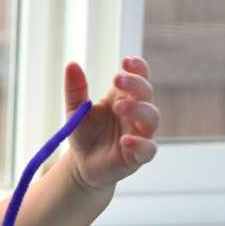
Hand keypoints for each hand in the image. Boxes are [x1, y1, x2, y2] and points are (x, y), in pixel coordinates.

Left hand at [65, 56, 158, 192]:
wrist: (81, 165)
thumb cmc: (84, 134)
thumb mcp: (75, 111)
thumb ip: (75, 90)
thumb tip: (72, 64)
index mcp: (123, 97)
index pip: (138, 77)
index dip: (137, 67)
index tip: (125, 60)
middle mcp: (136, 113)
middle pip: (146, 93)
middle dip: (135, 84)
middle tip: (117, 79)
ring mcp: (140, 134)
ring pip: (152, 117)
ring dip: (138, 109)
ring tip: (119, 107)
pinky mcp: (138, 156)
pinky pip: (148, 149)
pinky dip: (139, 143)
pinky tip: (125, 140)